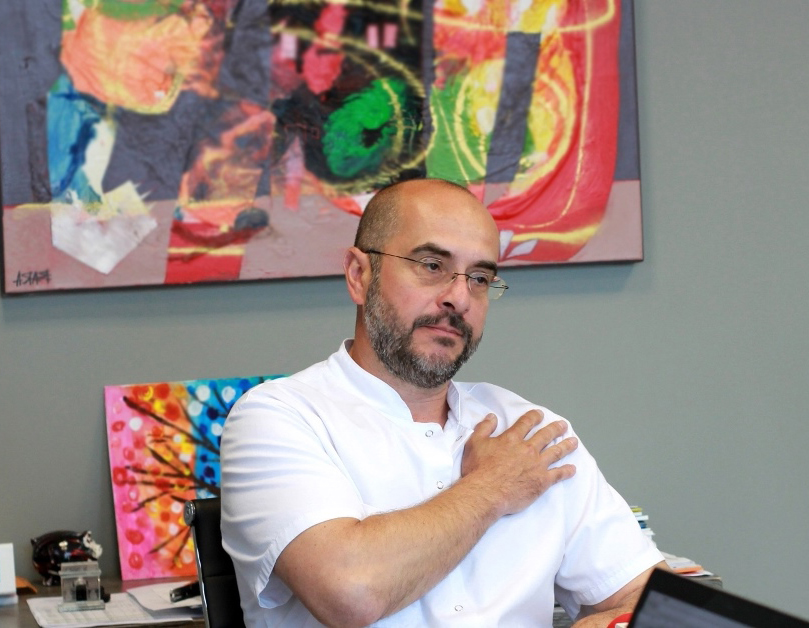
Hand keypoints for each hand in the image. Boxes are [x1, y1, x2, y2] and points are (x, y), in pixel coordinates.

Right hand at [460, 410, 577, 516]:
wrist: (486, 492)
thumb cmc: (478, 470)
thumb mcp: (475, 443)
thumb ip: (484, 428)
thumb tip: (492, 417)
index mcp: (512, 439)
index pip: (526, 423)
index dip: (534, 417)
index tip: (540, 414)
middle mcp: (527, 449)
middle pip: (545, 435)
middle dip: (555, 429)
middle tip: (563, 425)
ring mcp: (537, 465)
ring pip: (556, 452)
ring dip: (566, 446)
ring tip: (573, 442)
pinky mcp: (542, 481)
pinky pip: (558, 474)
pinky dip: (566, 471)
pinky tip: (572, 469)